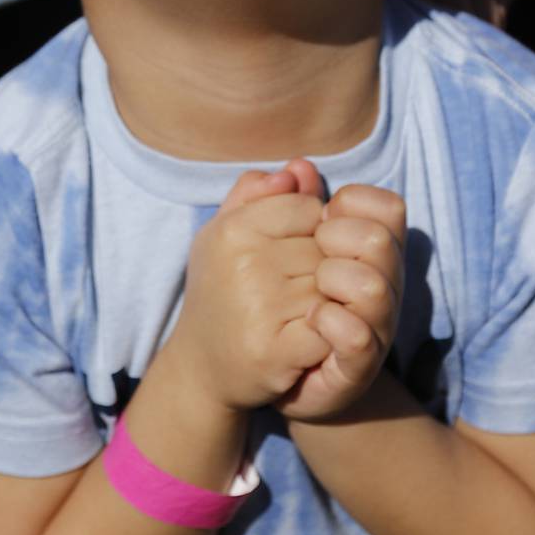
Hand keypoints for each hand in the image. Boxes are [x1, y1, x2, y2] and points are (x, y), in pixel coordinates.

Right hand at [166, 165, 329, 412]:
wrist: (201, 367)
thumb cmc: (222, 287)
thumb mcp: (228, 231)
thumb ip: (262, 193)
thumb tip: (302, 168)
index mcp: (233, 228)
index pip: (310, 206)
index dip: (310, 230)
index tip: (288, 252)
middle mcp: (242, 263)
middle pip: (326, 246)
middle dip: (320, 265)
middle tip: (290, 288)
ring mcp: (259, 308)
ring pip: (334, 286)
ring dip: (326, 301)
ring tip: (296, 312)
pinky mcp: (274, 351)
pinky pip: (333, 327)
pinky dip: (329, 334)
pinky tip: (306, 337)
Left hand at [277, 182, 405, 420]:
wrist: (252, 370)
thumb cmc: (267, 297)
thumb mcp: (263, 241)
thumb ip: (277, 201)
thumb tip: (297, 167)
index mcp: (368, 250)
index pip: (387, 206)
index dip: (350, 204)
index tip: (318, 221)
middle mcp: (383, 284)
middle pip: (381, 240)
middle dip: (337, 239)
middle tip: (311, 255)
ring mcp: (374, 327)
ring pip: (374, 286)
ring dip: (333, 280)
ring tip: (309, 293)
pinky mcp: (357, 366)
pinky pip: (358, 336)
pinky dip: (330, 322)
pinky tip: (309, 321)